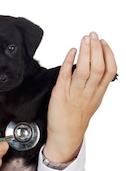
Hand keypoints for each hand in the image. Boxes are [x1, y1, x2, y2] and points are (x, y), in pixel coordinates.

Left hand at [44, 32, 116, 162]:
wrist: (65, 135)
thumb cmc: (77, 117)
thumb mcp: (93, 100)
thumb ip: (96, 84)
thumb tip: (97, 65)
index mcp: (99, 92)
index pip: (110, 70)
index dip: (108, 54)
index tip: (104, 42)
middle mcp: (89, 92)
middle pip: (98, 67)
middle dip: (96, 48)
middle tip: (93, 35)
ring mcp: (75, 93)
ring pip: (84, 70)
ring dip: (85, 52)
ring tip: (84, 39)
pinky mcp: (60, 94)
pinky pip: (65, 75)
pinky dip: (68, 61)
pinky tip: (70, 52)